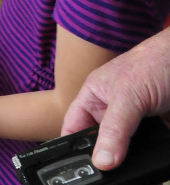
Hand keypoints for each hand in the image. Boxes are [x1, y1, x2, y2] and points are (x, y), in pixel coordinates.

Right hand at [62, 32, 169, 169]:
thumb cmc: (155, 61)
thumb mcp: (128, 95)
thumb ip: (114, 129)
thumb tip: (102, 160)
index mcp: (94, 96)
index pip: (74, 126)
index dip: (72, 145)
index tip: (78, 166)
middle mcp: (112, 108)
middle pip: (100, 140)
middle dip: (104, 154)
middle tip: (109, 168)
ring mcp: (136, 119)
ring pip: (126, 146)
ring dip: (130, 156)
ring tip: (133, 163)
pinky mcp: (157, 126)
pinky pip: (150, 147)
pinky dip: (151, 154)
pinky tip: (153, 157)